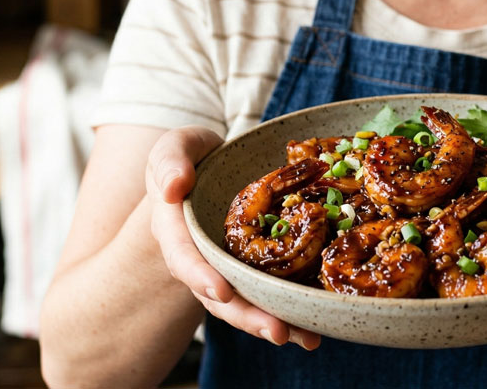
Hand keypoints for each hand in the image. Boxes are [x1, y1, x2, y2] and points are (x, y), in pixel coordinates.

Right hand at [145, 126, 321, 349]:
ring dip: (273, 323)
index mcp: (176, 231)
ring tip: (305, 339)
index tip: (220, 291)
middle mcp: (200, 260)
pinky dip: (290, 311)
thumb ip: (170, 162)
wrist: (211, 168)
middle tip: (277, 331)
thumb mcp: (177, 147)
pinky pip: (268, 293)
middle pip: (218, 296)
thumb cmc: (192, 157)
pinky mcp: (252, 271)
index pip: (184, 258)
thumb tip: (172, 188)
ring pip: (245, 304)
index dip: (200, 276)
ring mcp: (226, 269)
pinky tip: (316, 327)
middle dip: (247, 316)